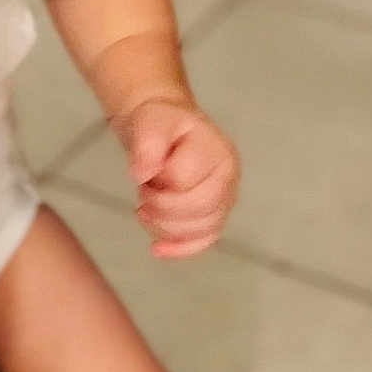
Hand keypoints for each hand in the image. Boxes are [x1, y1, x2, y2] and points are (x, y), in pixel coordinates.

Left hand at [114, 99, 239, 258]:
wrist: (165, 129)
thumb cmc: (160, 124)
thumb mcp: (150, 121)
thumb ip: (147, 144)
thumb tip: (142, 174)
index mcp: (217, 152)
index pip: (185, 181)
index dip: (158, 183)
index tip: (143, 173)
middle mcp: (228, 178)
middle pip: (200, 209)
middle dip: (162, 207)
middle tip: (144, 193)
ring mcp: (224, 199)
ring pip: (202, 230)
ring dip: (165, 227)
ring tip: (145, 210)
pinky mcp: (214, 216)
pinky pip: (204, 241)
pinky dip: (181, 249)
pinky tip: (158, 249)